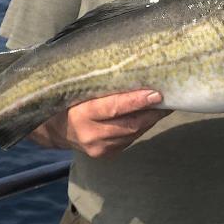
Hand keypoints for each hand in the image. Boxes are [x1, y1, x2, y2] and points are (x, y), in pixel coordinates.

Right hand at [28, 89, 167, 157]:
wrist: (53, 129)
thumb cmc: (67, 100)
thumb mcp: (77, 89)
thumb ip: (98, 83)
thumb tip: (130, 68)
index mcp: (81, 114)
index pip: (113, 108)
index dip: (136, 101)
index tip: (156, 93)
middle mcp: (90, 135)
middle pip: (129, 124)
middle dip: (152, 112)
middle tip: (169, 97)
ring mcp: (99, 148)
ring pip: (133, 133)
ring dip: (151, 119)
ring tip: (164, 104)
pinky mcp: (106, 155)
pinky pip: (130, 139)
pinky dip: (142, 126)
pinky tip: (150, 115)